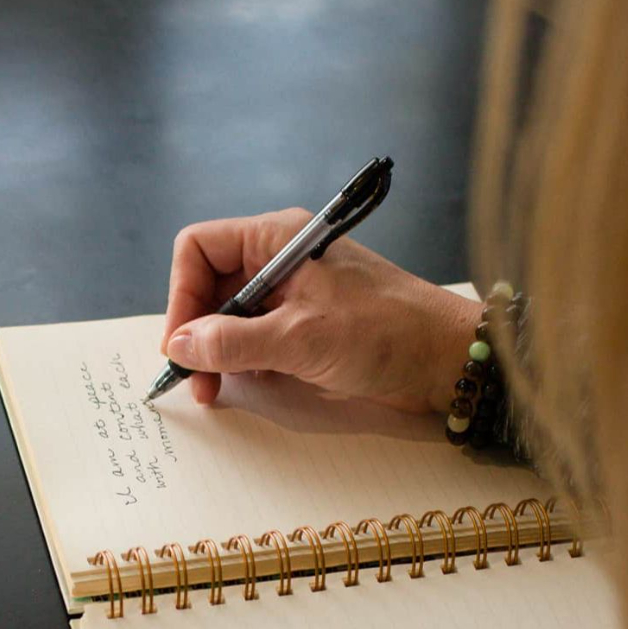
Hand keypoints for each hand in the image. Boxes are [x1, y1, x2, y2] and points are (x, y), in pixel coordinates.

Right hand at [163, 208, 479, 411]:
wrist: (447, 358)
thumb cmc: (386, 333)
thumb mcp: (301, 339)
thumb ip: (234, 342)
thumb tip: (180, 346)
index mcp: (276, 239)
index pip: (199, 249)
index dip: (182, 295)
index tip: (182, 344)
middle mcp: (278, 259)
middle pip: (208, 285)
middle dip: (194, 331)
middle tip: (194, 378)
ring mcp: (290, 292)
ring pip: (227, 315)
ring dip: (214, 352)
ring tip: (214, 389)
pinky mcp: (302, 323)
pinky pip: (252, 336)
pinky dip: (239, 361)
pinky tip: (242, 384)